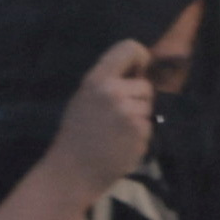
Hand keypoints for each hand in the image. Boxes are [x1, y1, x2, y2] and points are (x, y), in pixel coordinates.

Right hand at [50, 41, 163, 198]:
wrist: (70, 172)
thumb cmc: (75, 136)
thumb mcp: (82, 100)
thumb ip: (106, 84)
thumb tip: (136, 70)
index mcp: (95, 80)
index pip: (129, 48)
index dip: (139, 57)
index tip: (135, 72)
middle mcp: (112, 91)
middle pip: (145, 84)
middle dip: (137, 99)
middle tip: (115, 117)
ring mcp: (127, 111)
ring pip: (148, 106)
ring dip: (138, 118)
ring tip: (115, 132)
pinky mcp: (140, 130)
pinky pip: (149, 125)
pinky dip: (139, 135)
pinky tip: (121, 144)